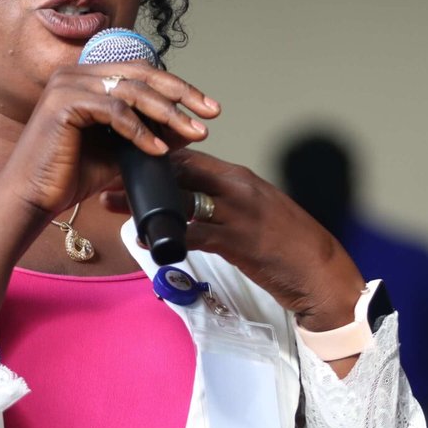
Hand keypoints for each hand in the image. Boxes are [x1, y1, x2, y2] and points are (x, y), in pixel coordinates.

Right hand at [0, 62, 220, 218]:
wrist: (31, 198)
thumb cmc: (68, 177)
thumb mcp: (119, 153)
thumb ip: (149, 136)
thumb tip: (188, 129)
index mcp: (86, 79)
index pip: (140, 73)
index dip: (176, 88)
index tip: (206, 109)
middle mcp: (75, 74)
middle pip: (142, 73)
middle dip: (182, 93)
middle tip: (212, 112)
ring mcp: (68, 84)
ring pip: (132, 90)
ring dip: (168, 113)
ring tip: (193, 133)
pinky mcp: (64, 102)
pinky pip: (115, 110)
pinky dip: (141, 130)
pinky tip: (159, 149)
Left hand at [101, 149, 364, 329]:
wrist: (319, 271)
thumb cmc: (287, 243)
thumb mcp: (256, 210)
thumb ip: (223, 200)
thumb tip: (189, 197)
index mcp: (240, 178)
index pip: (192, 156)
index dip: (157, 155)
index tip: (127, 157)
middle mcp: (238, 189)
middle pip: (181, 171)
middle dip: (143, 172)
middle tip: (107, 173)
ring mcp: (238, 215)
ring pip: (182, 200)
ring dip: (144, 203)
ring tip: (113, 203)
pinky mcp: (238, 244)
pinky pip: (195, 236)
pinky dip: (167, 238)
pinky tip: (146, 240)